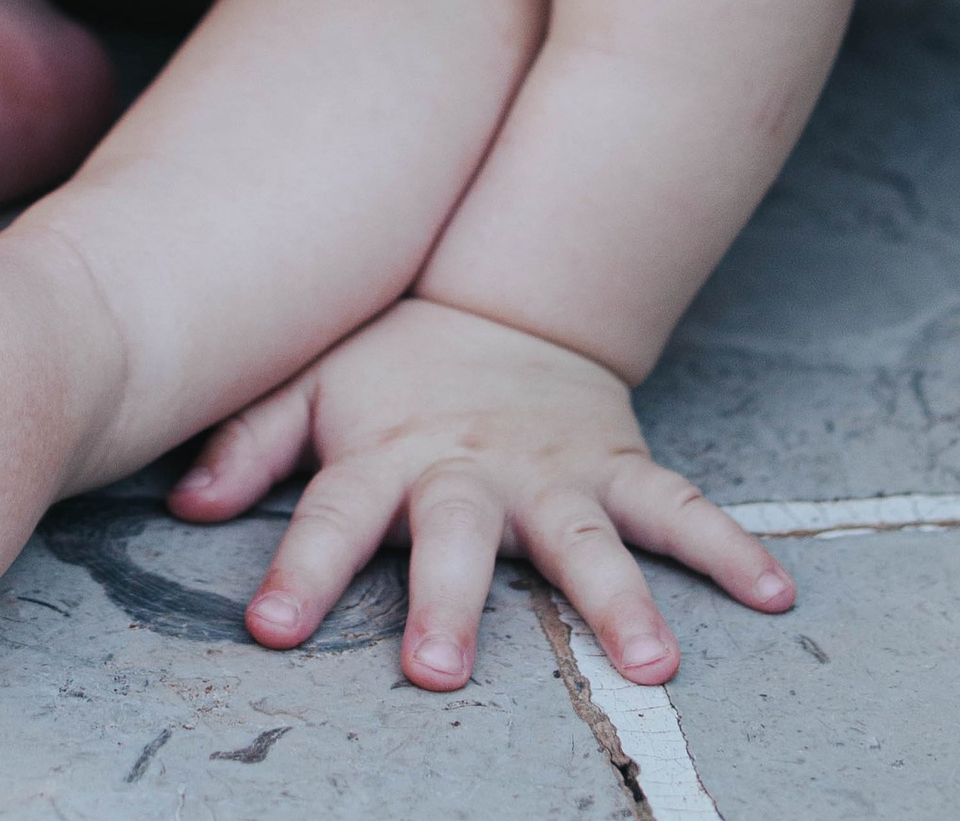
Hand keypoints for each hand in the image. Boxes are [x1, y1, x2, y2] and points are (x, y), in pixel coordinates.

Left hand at [168, 295, 790, 688]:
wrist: (500, 288)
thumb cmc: (390, 354)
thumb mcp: (308, 379)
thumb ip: (248, 440)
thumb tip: (185, 501)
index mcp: (388, 451)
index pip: (333, 516)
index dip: (300, 569)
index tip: (270, 627)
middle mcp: (471, 467)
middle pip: (457, 539)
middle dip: (449, 603)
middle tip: (441, 671)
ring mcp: (553, 469)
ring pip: (586, 538)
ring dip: (618, 600)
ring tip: (652, 663)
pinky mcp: (616, 464)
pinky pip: (679, 505)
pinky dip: (730, 546)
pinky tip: (774, 592)